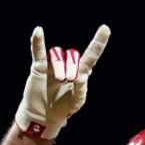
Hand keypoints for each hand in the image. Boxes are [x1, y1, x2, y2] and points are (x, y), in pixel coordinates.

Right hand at [15, 24, 110, 138]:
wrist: (43, 115)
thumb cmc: (63, 108)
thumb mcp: (76, 102)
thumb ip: (81, 90)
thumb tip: (80, 77)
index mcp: (81, 72)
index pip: (91, 55)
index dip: (98, 42)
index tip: (105, 29)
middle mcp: (68, 65)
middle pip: (73, 55)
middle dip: (72, 67)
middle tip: (68, 80)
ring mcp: (53, 64)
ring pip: (58, 54)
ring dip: (60, 65)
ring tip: (59, 79)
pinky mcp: (39, 66)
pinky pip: (38, 51)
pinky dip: (38, 41)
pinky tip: (38, 31)